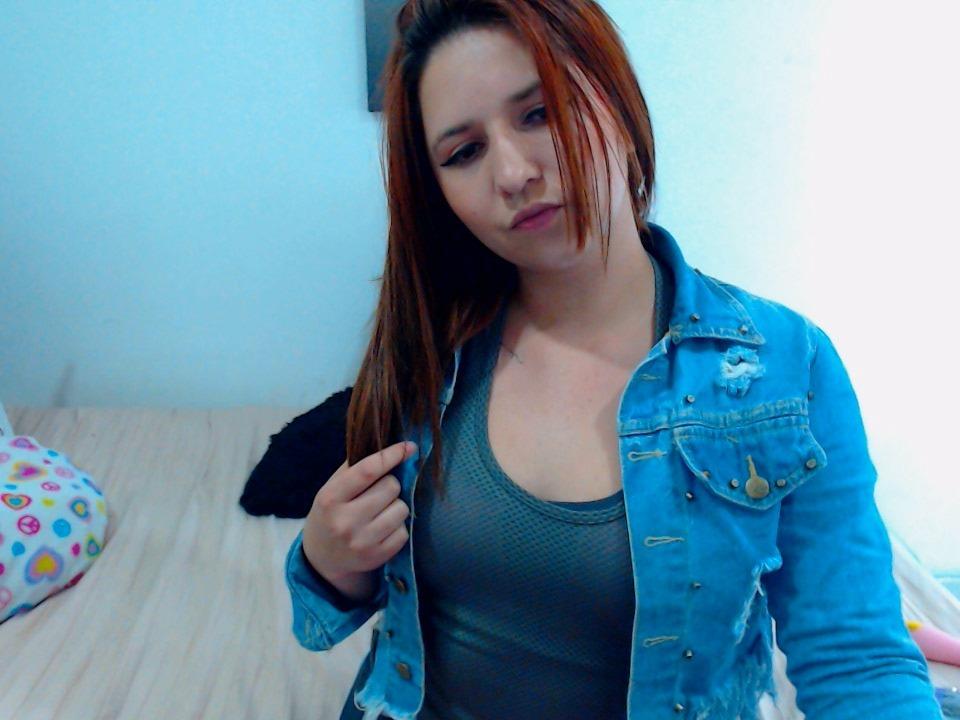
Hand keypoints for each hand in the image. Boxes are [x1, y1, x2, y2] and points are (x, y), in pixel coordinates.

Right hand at [301, 440, 417, 582]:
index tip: (408, 447)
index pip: (368, 470)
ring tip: (379, 512)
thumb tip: (392, 446)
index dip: (391, 455)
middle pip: (391, 487)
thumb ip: (355, 467)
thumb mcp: (331, 489)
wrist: (322, 558)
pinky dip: (397, 527)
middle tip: (378, 492)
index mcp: (330, 498)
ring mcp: (362, 542)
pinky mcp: (377, 557)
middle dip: (390, 485)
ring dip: (395, 506)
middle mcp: (345, 521)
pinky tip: (382, 529)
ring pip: (402, 508)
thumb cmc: (331, 513)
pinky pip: (404, 531)